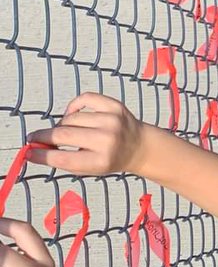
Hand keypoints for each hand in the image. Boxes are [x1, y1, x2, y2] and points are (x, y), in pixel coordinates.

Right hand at [28, 93, 145, 175]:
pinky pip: (84, 98)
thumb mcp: (90, 167)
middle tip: (33, 138)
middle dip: (43, 137)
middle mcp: (107, 140)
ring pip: (71, 118)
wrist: (139, 146)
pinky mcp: (115, 105)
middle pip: (64, 135)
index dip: (42, 156)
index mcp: (101, 161)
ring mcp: (112, 120)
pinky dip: (73, 106)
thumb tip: (35, 149)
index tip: (28, 152)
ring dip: (61, 125)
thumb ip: (64, 160)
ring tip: (62, 132)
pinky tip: (72, 114)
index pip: (63, 158)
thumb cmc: (109, 158)